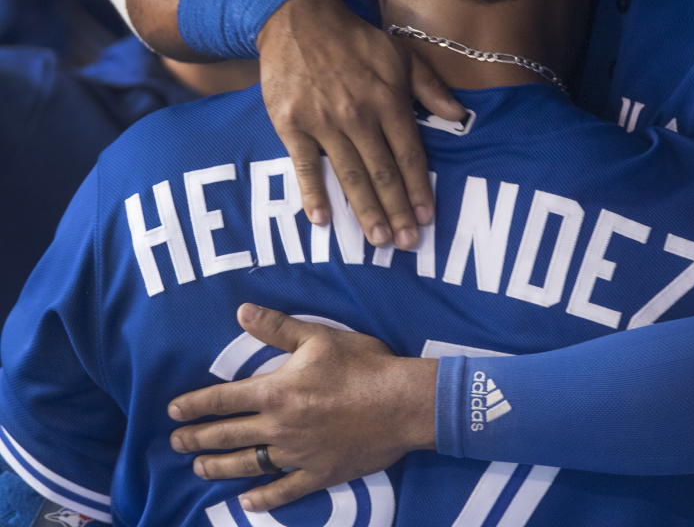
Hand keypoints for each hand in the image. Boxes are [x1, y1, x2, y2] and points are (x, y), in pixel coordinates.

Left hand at [168, 304, 437, 511]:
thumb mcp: (319, 337)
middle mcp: (278, 427)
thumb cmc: (362, 364)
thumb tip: (241, 312)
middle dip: (197, 439)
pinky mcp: (319, 474)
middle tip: (175, 444)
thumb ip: (277, 327)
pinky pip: (284, 491)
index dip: (194, 406)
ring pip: (248, 465)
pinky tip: (247, 501)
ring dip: (219, 468)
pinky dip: (263, 498)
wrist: (400, 403)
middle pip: (227, 436)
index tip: (172, 413)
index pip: (223, 399)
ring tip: (199, 469)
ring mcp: (297, 455)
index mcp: (275, 392)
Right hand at [257, 0, 464, 248]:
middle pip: (382, 172)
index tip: (427, 217)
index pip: (409, 154)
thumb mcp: (401, 54)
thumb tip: (459, 115)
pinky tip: (323, 219)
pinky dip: (313, 192)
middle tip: (407, 244)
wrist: (296, 20)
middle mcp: (359, 114)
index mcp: (389, 99)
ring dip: (365, 210)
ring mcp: (323, 122)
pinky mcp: (291, 124)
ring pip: (349, 175)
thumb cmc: (355, 40)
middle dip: (397, 211)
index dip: (419, 188)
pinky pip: (305, 165)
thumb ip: (430, 87)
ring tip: (378, 240)